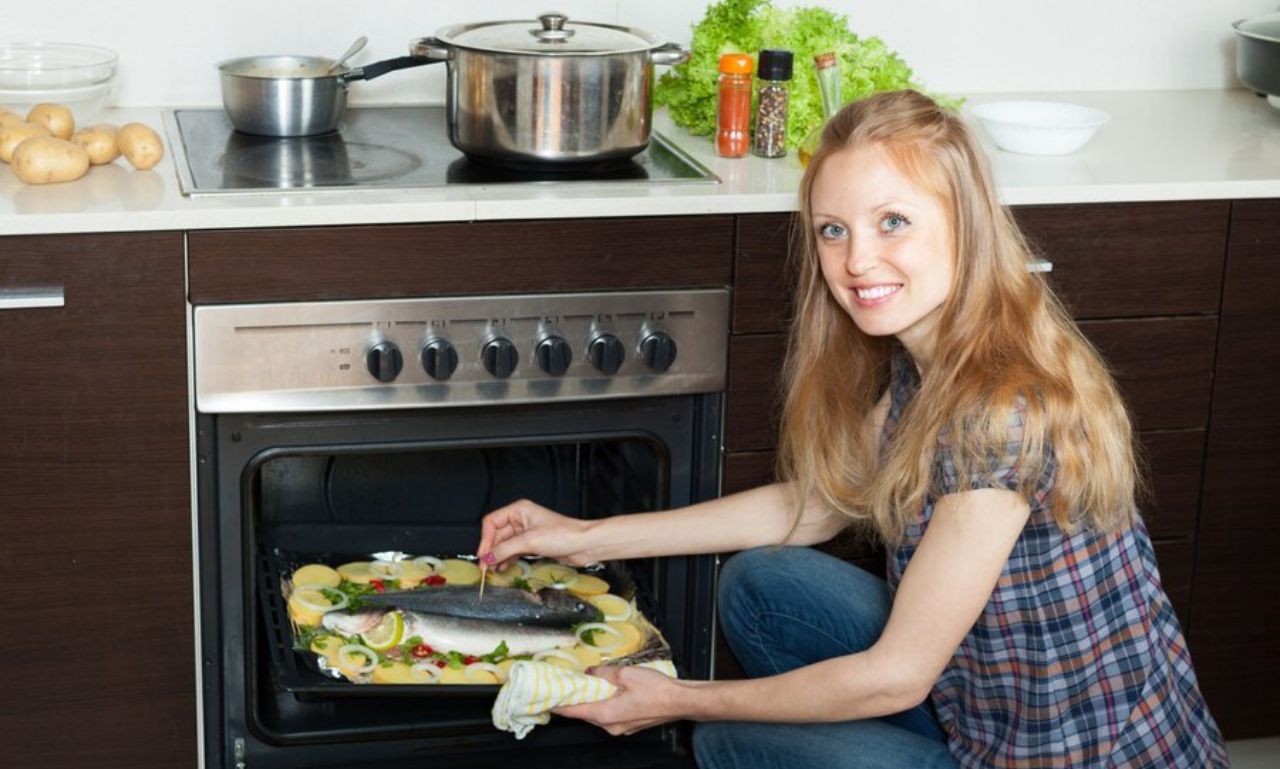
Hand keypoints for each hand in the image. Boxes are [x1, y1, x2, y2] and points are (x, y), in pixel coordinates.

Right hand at [477, 498, 594, 569]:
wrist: (584, 545)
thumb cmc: (564, 534)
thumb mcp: (529, 541)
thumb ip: (505, 549)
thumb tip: (487, 556)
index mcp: (519, 510)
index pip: (492, 522)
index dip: (485, 539)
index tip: (483, 554)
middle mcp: (521, 519)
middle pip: (497, 534)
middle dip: (491, 550)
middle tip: (485, 565)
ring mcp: (527, 532)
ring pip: (504, 544)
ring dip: (498, 556)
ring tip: (493, 569)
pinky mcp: (532, 544)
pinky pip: (513, 551)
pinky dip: (507, 559)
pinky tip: (504, 567)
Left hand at [552, 666, 691, 735]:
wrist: (680, 701)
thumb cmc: (656, 690)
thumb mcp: (625, 673)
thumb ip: (603, 672)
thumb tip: (590, 671)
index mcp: (605, 714)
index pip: (573, 712)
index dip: (557, 705)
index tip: (546, 698)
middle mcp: (610, 725)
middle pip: (584, 714)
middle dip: (573, 700)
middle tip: (563, 686)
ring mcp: (620, 727)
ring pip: (597, 714)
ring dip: (589, 701)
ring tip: (582, 685)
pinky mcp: (629, 724)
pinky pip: (609, 714)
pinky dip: (603, 703)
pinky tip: (605, 690)